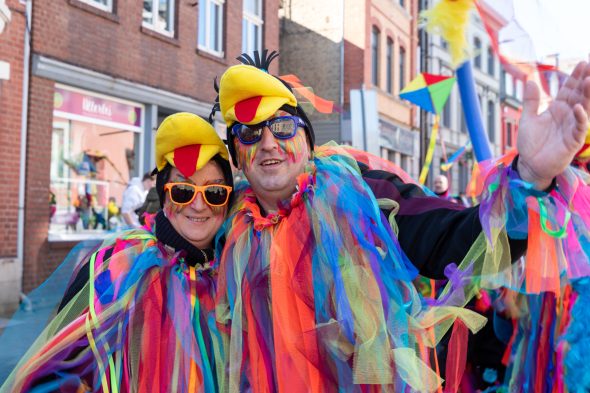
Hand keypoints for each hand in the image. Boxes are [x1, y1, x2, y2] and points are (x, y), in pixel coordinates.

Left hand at [517, 61, 589, 189]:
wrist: (529, 164)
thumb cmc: (530, 143)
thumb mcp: (527, 119)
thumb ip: (530, 102)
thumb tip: (530, 81)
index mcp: (557, 109)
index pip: (569, 89)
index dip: (575, 77)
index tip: (583, 63)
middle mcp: (567, 115)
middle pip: (579, 95)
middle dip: (585, 81)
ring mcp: (572, 127)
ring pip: (583, 108)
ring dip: (587, 95)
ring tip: (589, 80)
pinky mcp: (573, 140)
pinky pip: (580, 127)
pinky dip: (580, 117)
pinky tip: (578, 107)